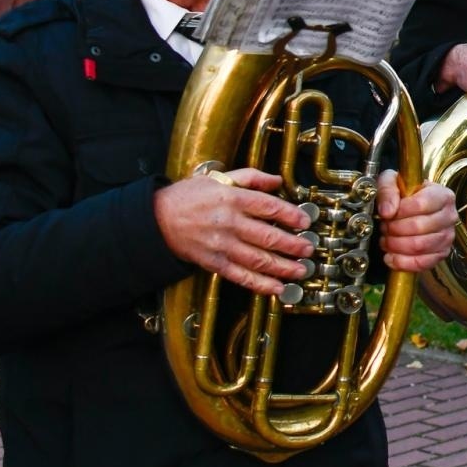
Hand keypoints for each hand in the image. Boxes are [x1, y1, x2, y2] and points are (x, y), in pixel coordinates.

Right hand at [153, 167, 312, 295]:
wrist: (156, 220)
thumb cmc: (189, 196)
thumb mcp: (218, 178)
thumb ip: (250, 177)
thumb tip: (277, 180)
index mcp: (232, 199)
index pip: (269, 207)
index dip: (291, 215)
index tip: (306, 221)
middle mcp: (229, 223)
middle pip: (268, 236)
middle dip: (293, 245)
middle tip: (309, 249)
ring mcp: (221, 245)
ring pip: (257, 259)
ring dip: (282, 267)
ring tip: (300, 271)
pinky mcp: (213, 263)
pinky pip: (240, 276)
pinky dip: (260, 284)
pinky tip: (276, 288)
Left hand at [375, 171, 457, 272]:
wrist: (411, 207)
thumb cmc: (404, 194)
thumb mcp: (392, 182)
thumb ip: (387, 191)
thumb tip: (388, 211)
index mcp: (442, 195)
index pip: (421, 205)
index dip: (400, 211)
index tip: (387, 213)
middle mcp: (449, 216)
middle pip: (419, 227)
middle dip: (394, 229)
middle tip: (384, 227)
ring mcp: (447, 236)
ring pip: (419, 246)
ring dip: (396, 246)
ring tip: (386, 240)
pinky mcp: (441, 254)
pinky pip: (422, 263)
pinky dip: (402, 263)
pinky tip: (390, 257)